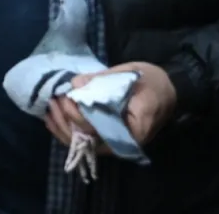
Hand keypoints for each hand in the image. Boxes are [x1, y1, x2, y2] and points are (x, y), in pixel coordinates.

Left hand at [46, 62, 176, 152]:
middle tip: (54, 99)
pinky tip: (51, 117)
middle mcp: (121, 143)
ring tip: (50, 106)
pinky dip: (65, 129)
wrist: (169, 89)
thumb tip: (75, 83)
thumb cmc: (152, 83)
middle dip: (65, 120)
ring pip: (81, 143)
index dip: (77, 118)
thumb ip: (102, 80)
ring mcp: (113, 141)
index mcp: (132, 132)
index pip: (97, 132)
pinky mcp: (106, 136)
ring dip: (61, 126)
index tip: (67, 98)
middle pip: (85, 140)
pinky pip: (82, 138)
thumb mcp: (130, 75)